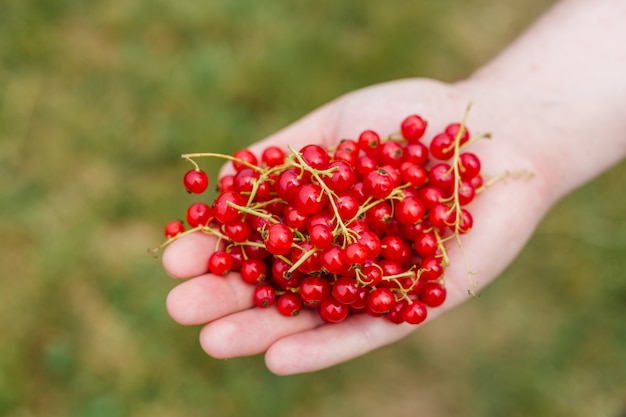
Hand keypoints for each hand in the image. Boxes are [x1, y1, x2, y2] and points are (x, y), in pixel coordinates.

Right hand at [161, 78, 552, 374]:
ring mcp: (376, 281)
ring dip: (262, 330)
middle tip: (179, 307)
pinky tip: (278, 359)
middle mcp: (340, 254)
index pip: (256, 240)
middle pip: (277, 281)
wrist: (492, 128)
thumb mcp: (334, 127)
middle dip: (228, 294)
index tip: (172, 256)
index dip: (216, 249)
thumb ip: (282, 156)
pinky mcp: (418, 304)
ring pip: (313, 314)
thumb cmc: (411, 118)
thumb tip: (219, 184)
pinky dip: (325, 344)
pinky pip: (369, 330)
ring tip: (211, 342)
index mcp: (315, 216)